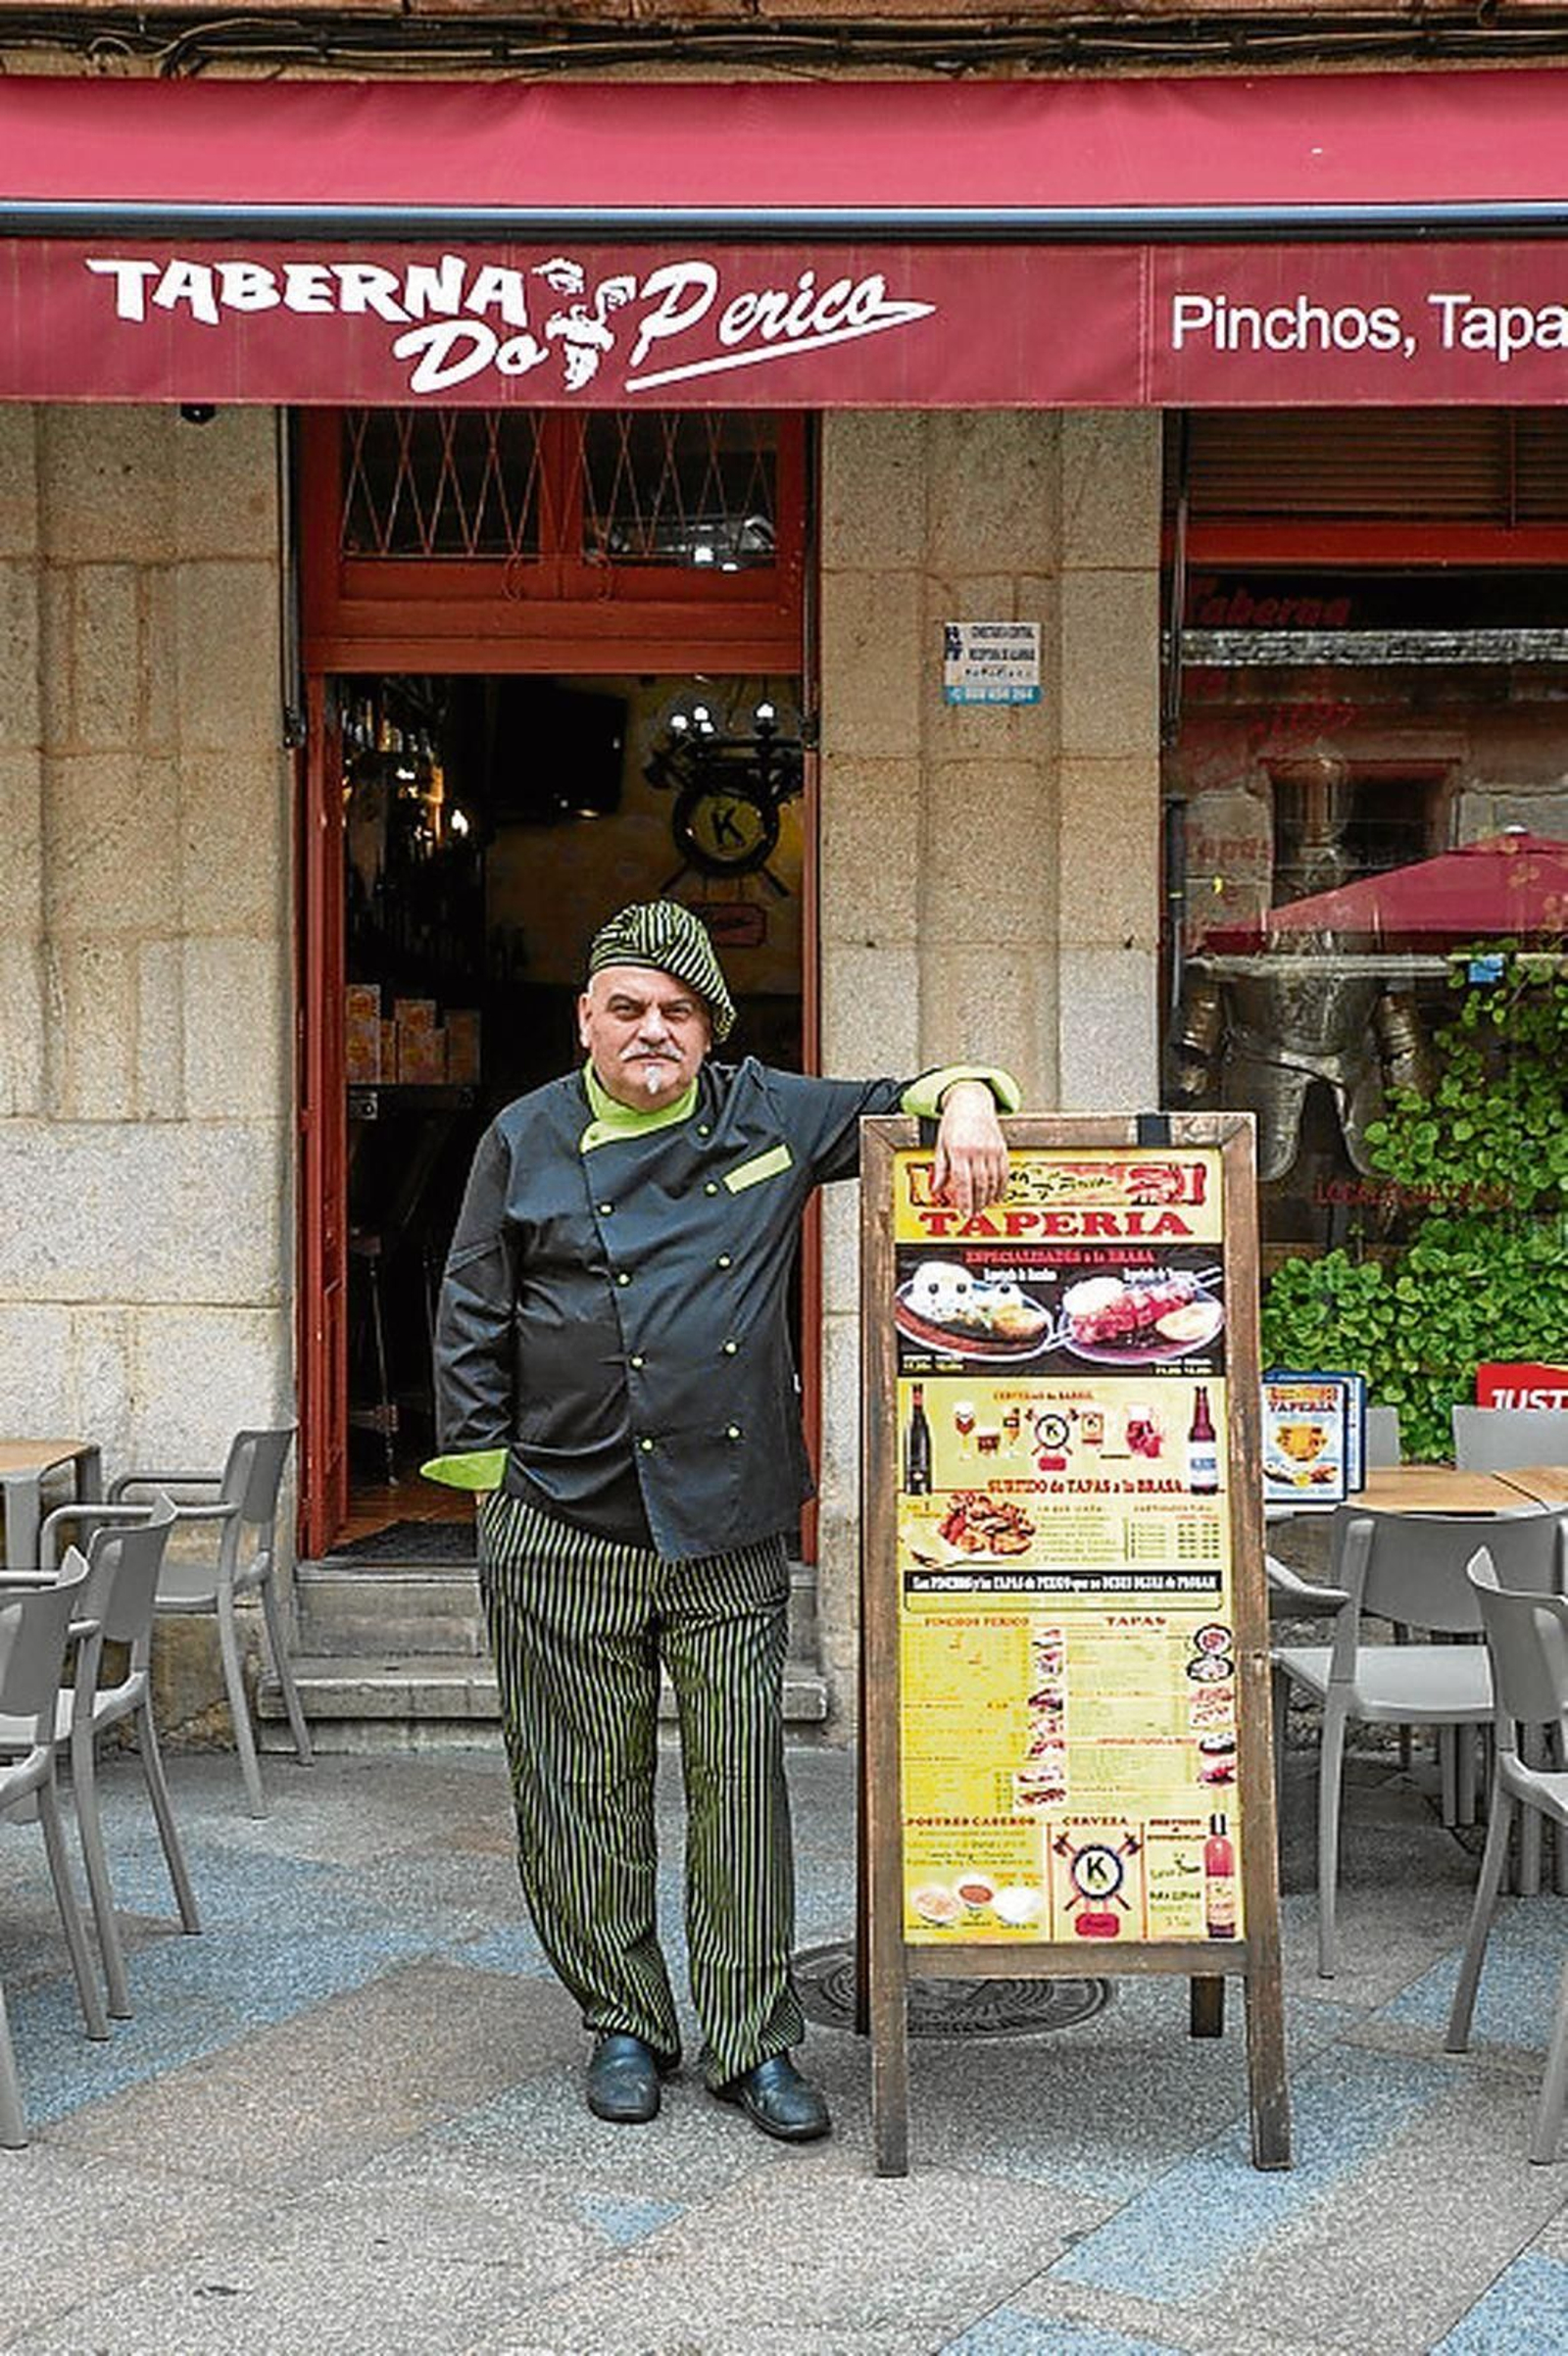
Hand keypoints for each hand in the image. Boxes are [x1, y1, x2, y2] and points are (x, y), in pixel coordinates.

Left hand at [933, 1082, 1010, 1217]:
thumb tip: (936, 1190)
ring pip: (993, 1180)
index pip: (962, 1181)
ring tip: (983, 1207)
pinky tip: (997, 1196)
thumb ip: (940, 1169)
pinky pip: (1004, 1173)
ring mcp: (991, 1149)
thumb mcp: (941, 1145)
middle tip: (973, 1214)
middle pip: (979, 1184)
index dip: (964, 1200)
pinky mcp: (1001, 1148)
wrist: (971, 1101)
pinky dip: (1001, 1187)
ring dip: (988, 1197)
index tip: (964, 1212)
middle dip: (977, 1202)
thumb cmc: (953, 1123)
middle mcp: (976, 1150)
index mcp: (959, 1150)